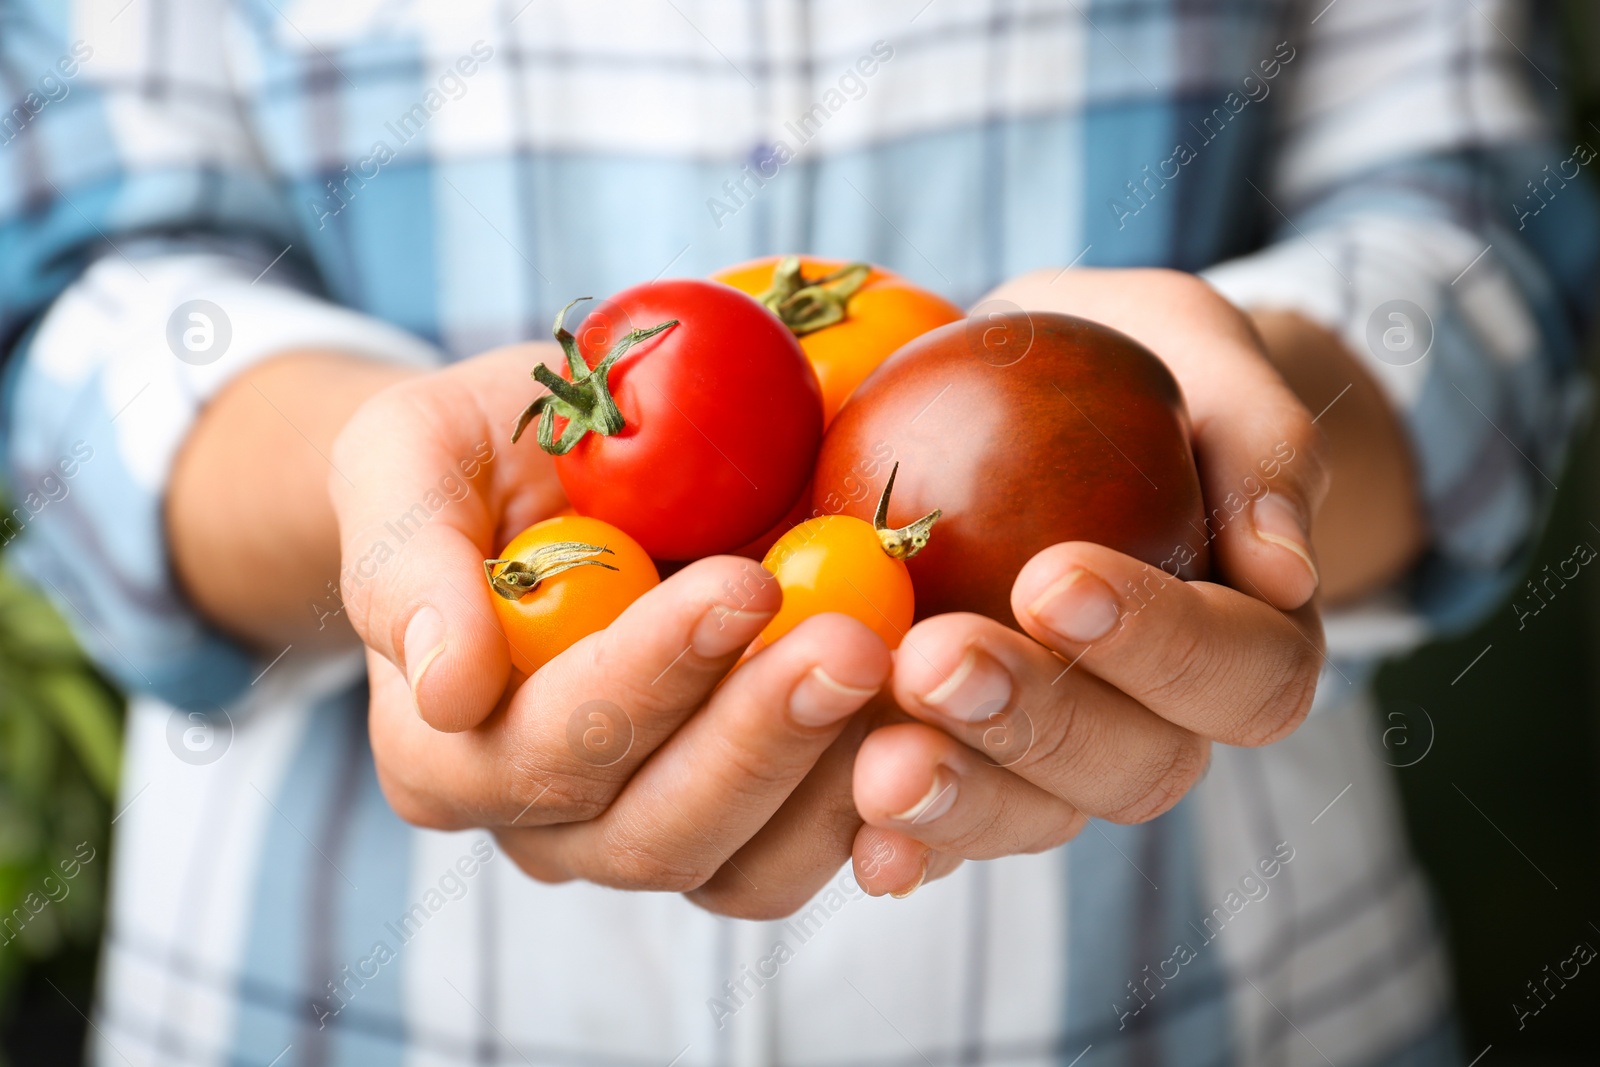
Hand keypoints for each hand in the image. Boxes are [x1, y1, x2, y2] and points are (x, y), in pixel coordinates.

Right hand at [329, 347, 892, 913]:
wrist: (554, 477)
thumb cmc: (474, 459)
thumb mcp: (407, 460)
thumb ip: (404, 560)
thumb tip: (448, 687)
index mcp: (446, 750)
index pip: (547, 742)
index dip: (647, 678)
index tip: (745, 585)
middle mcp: (542, 821)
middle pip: (650, 828)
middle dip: (757, 736)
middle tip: (853, 640)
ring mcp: (644, 834)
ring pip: (737, 865)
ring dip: (826, 781)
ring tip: (901, 676)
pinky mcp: (739, 827)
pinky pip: (802, 857)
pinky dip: (871, 809)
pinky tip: (927, 730)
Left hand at [846, 269, 1332, 894]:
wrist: (1032, 393)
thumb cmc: (1135, 364)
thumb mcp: (1201, 351)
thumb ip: (1258, 442)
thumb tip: (1284, 568)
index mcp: (1249, 641)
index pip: (1242, 675)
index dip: (1161, 646)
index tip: (1053, 577)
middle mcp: (1163, 722)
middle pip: (1135, 766)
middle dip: (1036, 721)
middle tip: (937, 661)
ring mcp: (1064, 764)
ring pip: (1037, 817)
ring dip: (961, 797)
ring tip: (877, 763)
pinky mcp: (972, 769)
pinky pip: (946, 832)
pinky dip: (902, 841)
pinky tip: (853, 837)